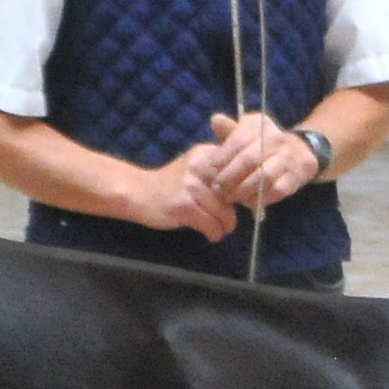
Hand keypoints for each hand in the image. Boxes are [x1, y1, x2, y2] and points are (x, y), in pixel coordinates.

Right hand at [126, 146, 240, 241]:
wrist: (138, 192)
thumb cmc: (172, 184)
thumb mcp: (196, 169)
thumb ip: (221, 175)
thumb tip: (251, 194)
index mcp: (207, 154)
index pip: (240, 172)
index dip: (247, 192)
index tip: (246, 204)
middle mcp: (200, 166)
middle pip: (235, 195)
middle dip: (235, 210)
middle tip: (229, 220)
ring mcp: (191, 186)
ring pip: (225, 213)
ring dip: (224, 225)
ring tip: (218, 228)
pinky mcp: (184, 206)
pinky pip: (212, 225)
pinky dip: (214, 233)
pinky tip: (210, 234)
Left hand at [203, 110, 322, 211]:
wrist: (299, 152)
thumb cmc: (262, 144)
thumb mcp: (246, 132)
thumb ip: (230, 130)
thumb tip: (215, 120)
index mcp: (260, 124)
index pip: (238, 141)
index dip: (223, 158)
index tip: (212, 170)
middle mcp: (276, 138)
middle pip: (249, 160)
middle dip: (230, 176)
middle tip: (218, 188)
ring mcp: (287, 157)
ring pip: (263, 176)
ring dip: (244, 189)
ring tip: (231, 197)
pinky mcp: (295, 177)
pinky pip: (276, 190)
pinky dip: (261, 198)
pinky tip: (249, 202)